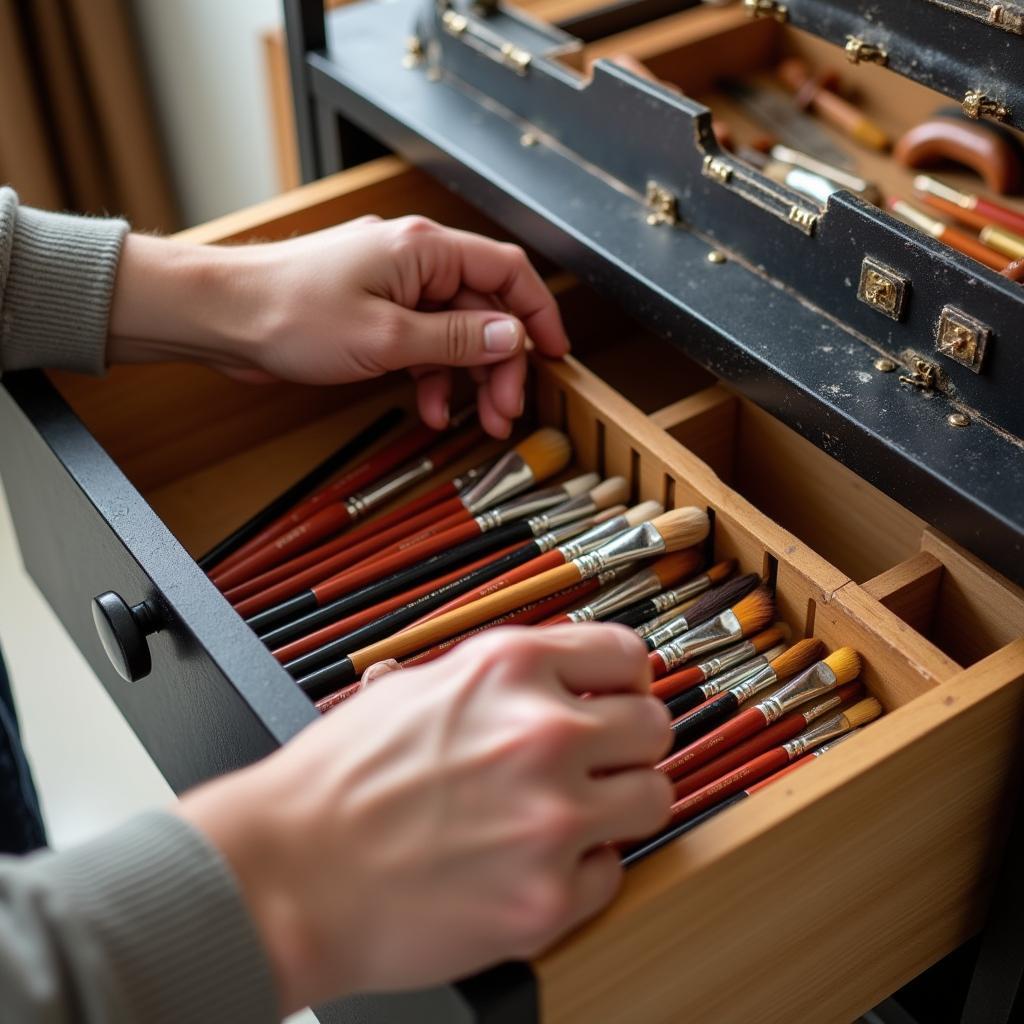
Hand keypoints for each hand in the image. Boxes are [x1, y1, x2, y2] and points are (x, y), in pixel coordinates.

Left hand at [108, 216, 569, 437]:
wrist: (222, 318)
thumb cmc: (288, 313)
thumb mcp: (388, 338)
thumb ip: (458, 339)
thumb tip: (513, 336)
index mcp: (424, 251)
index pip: (507, 272)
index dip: (538, 314)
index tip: (555, 356)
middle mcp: (413, 263)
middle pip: (483, 311)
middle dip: (500, 365)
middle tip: (506, 412)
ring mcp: (392, 288)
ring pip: (454, 334)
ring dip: (467, 379)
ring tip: (473, 422)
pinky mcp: (373, 314)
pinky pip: (420, 344)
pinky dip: (430, 378)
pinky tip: (429, 410)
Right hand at [175, 625, 670, 1013]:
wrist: (286, 873)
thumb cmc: (336, 782)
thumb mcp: (415, 685)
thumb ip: (497, 677)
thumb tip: (557, 675)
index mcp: (509, 670)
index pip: (625, 655)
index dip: (626, 678)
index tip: (622, 695)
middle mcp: (543, 733)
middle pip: (653, 726)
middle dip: (629, 743)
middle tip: (601, 761)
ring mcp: (552, 818)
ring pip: (653, 799)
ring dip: (620, 806)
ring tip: (575, 816)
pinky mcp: (547, 898)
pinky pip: (613, 873)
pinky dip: (583, 871)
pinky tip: (538, 863)